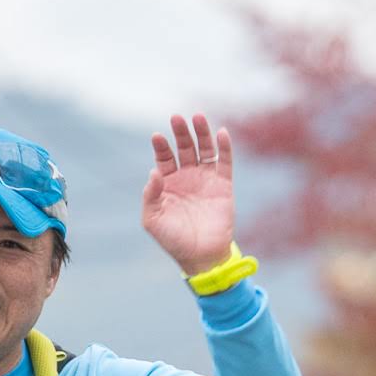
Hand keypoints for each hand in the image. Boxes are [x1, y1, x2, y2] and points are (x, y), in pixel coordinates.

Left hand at [141, 114, 239, 273]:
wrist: (201, 257)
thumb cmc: (173, 240)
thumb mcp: (152, 219)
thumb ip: (150, 195)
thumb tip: (154, 171)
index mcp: (168, 182)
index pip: (164, 157)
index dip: (161, 145)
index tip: (157, 136)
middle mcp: (187, 176)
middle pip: (184, 147)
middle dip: (180, 132)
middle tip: (176, 118)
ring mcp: (206, 179)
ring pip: (204, 150)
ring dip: (201, 133)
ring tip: (198, 117)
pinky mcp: (224, 185)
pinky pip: (225, 162)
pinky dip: (224, 147)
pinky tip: (221, 133)